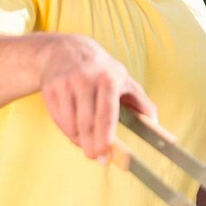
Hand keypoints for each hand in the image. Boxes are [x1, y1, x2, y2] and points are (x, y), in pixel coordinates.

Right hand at [38, 35, 156, 160]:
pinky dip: (67, 131)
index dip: (105, 136)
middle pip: (87, 123)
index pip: (106, 113)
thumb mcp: (124, 79)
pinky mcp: (50, 88)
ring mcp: (65, 83)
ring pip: (71, 124)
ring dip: (79, 139)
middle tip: (95, 156)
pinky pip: (58, 119)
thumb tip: (155, 123)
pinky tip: (75, 131)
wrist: (66, 49)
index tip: (104, 153)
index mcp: (108, 79)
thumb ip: (141, 102)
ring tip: (86, 143)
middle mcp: (85, 79)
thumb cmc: (101, 69)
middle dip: (91, 145)